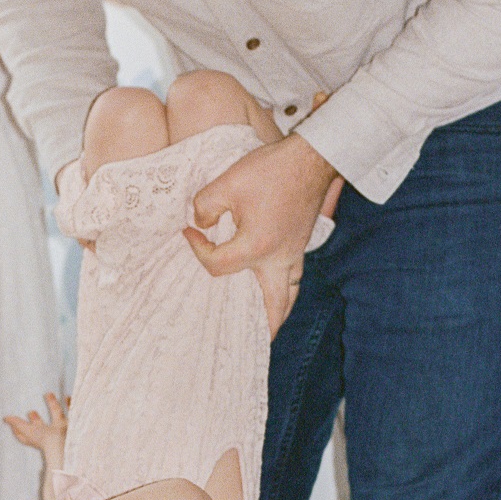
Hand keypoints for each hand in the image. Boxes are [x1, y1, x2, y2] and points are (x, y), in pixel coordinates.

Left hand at [2, 392, 69, 462]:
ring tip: (48, 394)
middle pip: (41, 427)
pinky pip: (70, 413)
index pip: (25, 436)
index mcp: (37, 439)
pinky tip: (67, 397)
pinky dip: (69, 405)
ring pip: (56, 417)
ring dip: (52, 405)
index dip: (18, 430)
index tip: (12, 422)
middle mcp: (49, 435)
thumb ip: (17, 423)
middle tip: (31, 412)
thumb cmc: (46, 440)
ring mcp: (62, 430)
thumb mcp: (27, 430)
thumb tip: (6, 418)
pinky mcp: (74, 425)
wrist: (68, 443)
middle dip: (36, 420)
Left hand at [184, 136, 340, 315]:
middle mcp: (278, 259)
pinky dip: (286, 288)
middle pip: (273, 307)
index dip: (197, 249)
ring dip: (277, 311)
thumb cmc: (271, 171)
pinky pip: (294, 276)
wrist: (311, 159)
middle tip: (251, 339)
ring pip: (289, 294)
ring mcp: (294, 254)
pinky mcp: (301, 244)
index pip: (218, 265)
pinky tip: (275, 284)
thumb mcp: (226, 183)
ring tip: (265, 322)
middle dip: (263, 327)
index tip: (189, 232)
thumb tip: (202, 223)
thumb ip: (205, 206)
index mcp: (256, 248)